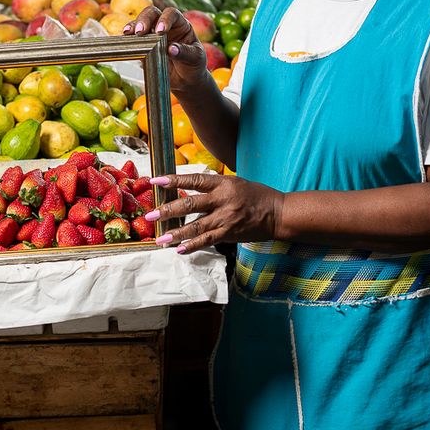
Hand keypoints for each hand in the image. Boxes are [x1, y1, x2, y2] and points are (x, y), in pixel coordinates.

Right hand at [123, 7, 207, 94]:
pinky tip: (123, 41)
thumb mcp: (195, 59)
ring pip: (140, 23)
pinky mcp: (143, 45)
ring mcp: (152, 34)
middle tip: (140, 31)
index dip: (165, 19)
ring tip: (128, 34)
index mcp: (181, 24)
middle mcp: (165, 25)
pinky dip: (127, 39)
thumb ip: (185, 53)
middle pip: (152, 13)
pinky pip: (133, 38)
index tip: (160, 31)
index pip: (172, 14)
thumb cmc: (194, 65)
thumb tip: (171, 49)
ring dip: (133, 26)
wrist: (186, 80)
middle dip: (145, 19)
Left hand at [146, 172, 282, 254]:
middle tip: (151, 216)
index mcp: (223, 183)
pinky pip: (207, 241)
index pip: (193, 180)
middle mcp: (222, 200)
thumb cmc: (256, 195)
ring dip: (176, 234)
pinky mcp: (229, 233)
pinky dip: (192, 246)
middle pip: (190, 204)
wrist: (278, 213)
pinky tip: (179, 250)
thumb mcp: (235, 182)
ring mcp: (226, 218)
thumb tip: (189, 189)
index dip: (173, 181)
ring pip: (196, 227)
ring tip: (160, 239)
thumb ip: (213, 186)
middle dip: (168, 210)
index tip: (155, 181)